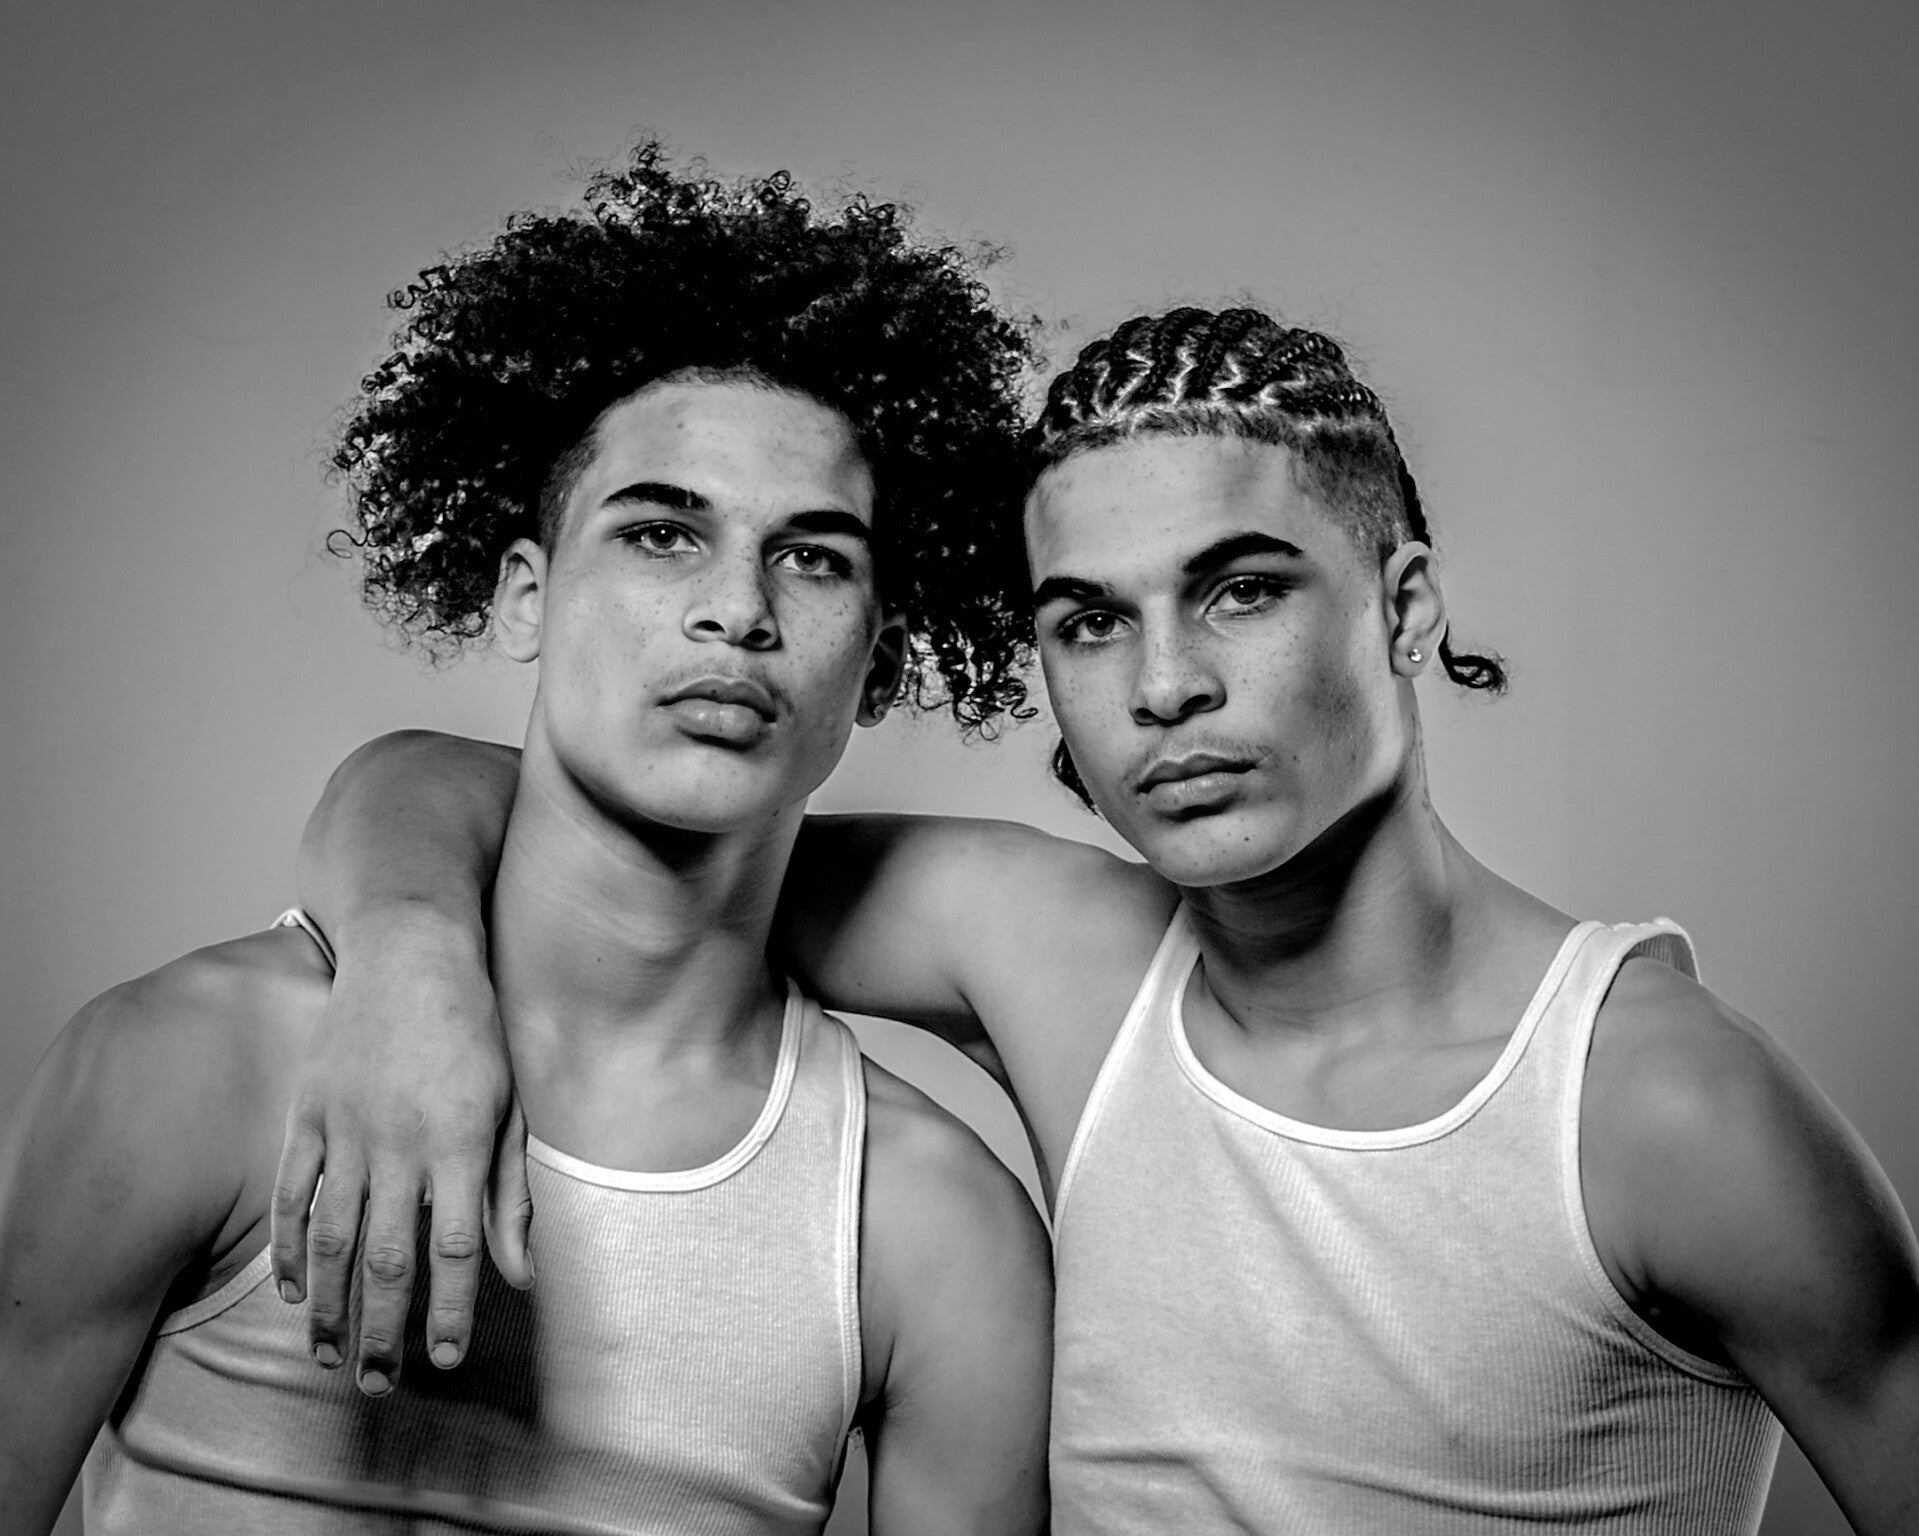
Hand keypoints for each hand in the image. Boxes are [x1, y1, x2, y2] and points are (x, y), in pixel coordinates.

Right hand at [269, 910, 530, 1395]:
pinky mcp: (308, 1112)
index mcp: (461, 1143)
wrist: (411, 953)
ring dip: (330, 1303)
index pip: (457, 1249)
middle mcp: (401, 1144)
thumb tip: (521, 1275)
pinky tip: (293, 1289)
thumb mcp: (511, 1105)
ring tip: (328, 1355)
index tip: (446, 1359)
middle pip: (388, 1257)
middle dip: (383, 1329)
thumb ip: (511, 1194)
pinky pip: (292, 1192)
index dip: (451, 1311)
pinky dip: (290, 1245)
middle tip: (377, 1384)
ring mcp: (348, 1128)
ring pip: (333, 1236)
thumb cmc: (474, 1031)